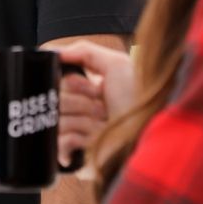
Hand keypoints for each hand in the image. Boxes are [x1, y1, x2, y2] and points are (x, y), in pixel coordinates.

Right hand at [56, 41, 136, 167]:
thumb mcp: (117, 64)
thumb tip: (54, 51)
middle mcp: (81, 107)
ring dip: (82, 123)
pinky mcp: (76, 151)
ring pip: (57, 119)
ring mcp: (78, 130)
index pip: (59, 79)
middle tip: (104, 109)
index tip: (97, 89)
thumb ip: (84, 51)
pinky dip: (71, 142)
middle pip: (56, 98)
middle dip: (81, 103)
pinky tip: (88, 142)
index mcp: (89, 88)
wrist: (148, 137)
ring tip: (102, 127)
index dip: (75, 84)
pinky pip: (57, 140)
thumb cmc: (138, 101)